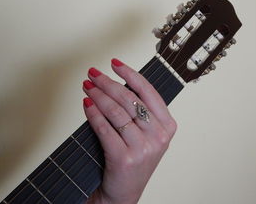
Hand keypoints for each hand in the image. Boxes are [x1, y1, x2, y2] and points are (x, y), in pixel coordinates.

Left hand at [82, 59, 176, 203]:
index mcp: (168, 126)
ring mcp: (143, 147)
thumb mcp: (146, 135)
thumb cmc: (133, 159)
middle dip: (108, 83)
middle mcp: (159, 136)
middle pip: (130, 99)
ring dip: (98, 95)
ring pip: (116, 111)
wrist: (123, 192)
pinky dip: (93, 113)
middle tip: (94, 74)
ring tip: (88, 87)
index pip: (148, 91)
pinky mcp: (125, 158)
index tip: (115, 64)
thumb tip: (115, 84)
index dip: (130, 74)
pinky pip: (105, 128)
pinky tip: (87, 104)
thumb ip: (139, 112)